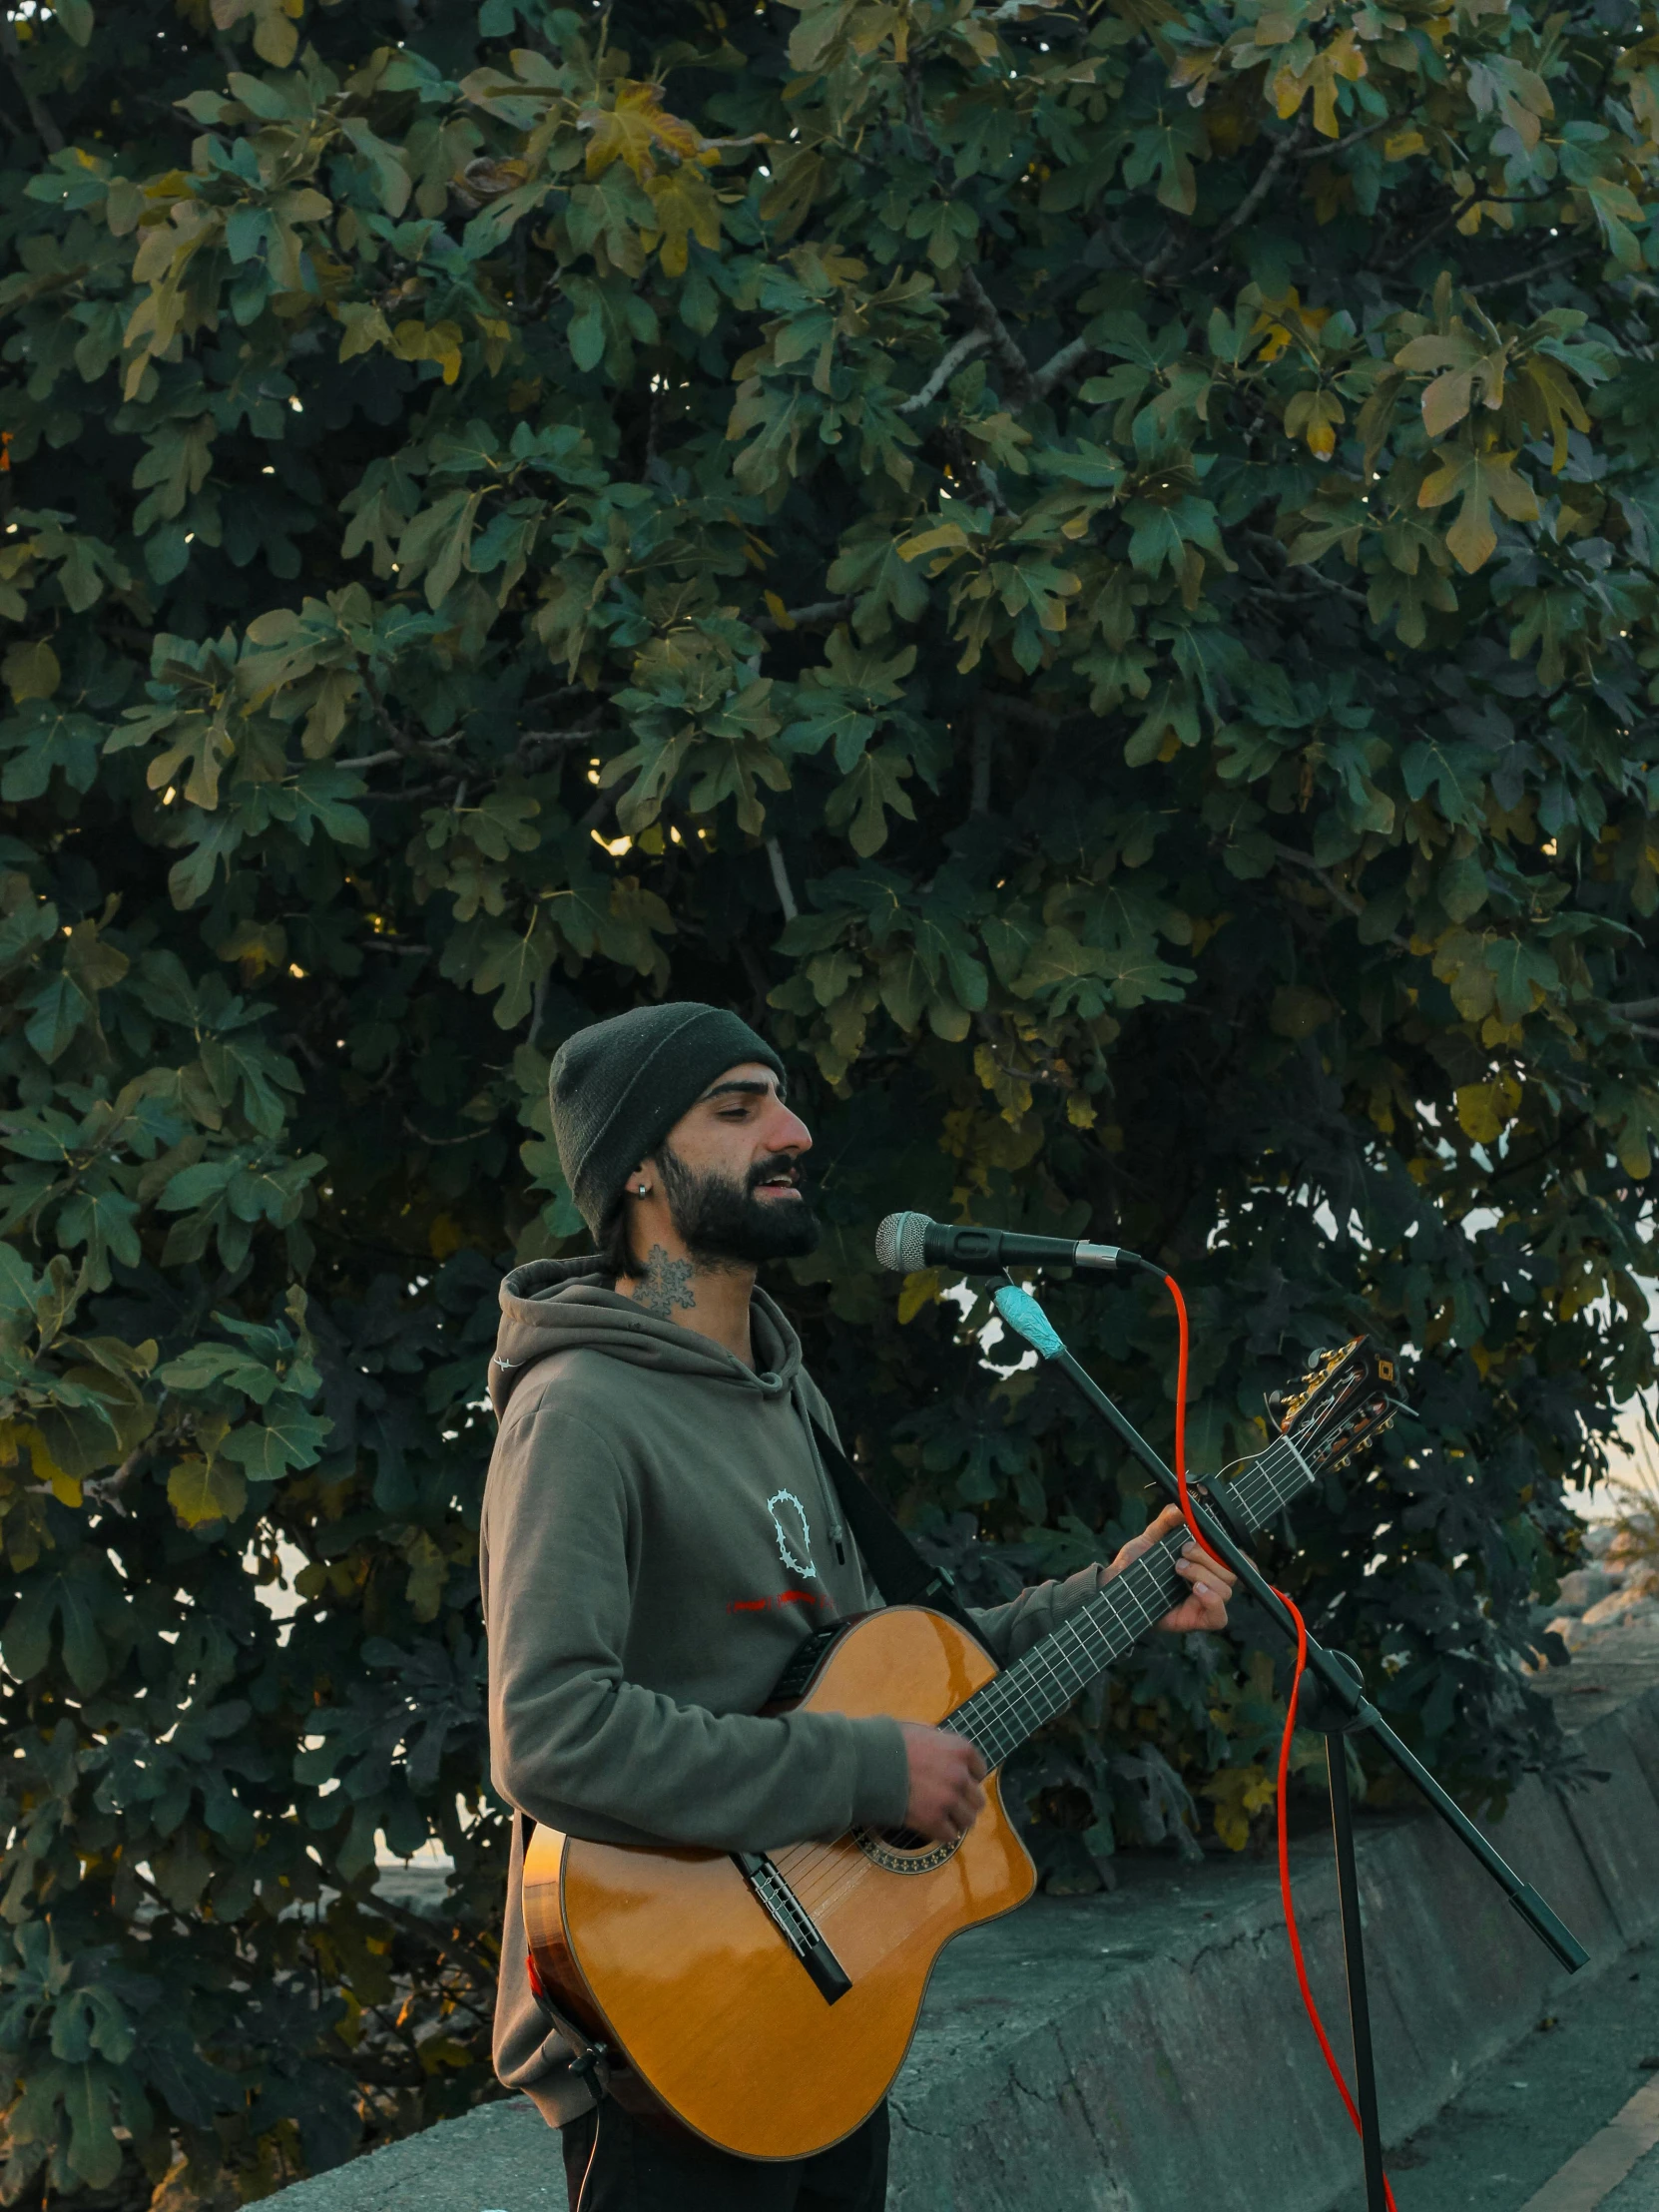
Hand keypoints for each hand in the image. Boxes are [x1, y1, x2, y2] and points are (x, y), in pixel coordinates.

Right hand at [898, 1722, 986, 1843]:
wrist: (870, 1763)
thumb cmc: (891, 1742)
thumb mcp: (921, 1730)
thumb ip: (940, 1742)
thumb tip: (943, 1748)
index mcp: (961, 1750)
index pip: (980, 1771)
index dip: (968, 1778)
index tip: (956, 1782)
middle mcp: (961, 1775)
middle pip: (977, 1799)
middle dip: (965, 1802)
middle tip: (950, 1803)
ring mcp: (948, 1800)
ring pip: (968, 1820)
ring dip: (956, 1820)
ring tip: (942, 1818)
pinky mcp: (934, 1821)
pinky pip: (950, 1836)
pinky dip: (942, 1833)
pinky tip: (931, 1825)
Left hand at [1102, 1504, 1236, 1633]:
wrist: (1115, 1583)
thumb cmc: (1136, 1563)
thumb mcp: (1151, 1537)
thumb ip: (1167, 1520)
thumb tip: (1183, 1507)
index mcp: (1206, 1563)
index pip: (1238, 1561)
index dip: (1237, 1552)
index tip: (1214, 1538)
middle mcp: (1209, 1583)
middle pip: (1233, 1573)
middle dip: (1209, 1557)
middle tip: (1183, 1551)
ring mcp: (1204, 1603)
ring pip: (1226, 1590)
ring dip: (1203, 1574)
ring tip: (1178, 1567)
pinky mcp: (1196, 1620)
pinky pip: (1220, 1617)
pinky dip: (1212, 1600)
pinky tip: (1196, 1589)